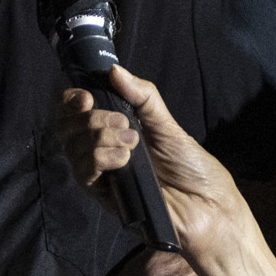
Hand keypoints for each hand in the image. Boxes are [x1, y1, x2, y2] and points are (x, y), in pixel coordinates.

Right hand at [53, 70, 249, 260]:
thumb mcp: (167, 125)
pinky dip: (99, 160)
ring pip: (73, 148)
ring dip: (100, 138)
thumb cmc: (191, 166)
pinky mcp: (105, 196)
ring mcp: (103, 174)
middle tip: (122, 123)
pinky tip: (123, 160)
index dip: (73, 101)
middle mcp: (103, 150)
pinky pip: (83, 174)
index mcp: (114, 130)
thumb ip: (142, 97)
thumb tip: (114, 70)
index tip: (87, 97)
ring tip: (132, 143)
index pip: (76, 112)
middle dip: (91, 119)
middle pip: (68, 128)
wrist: (207, 205)